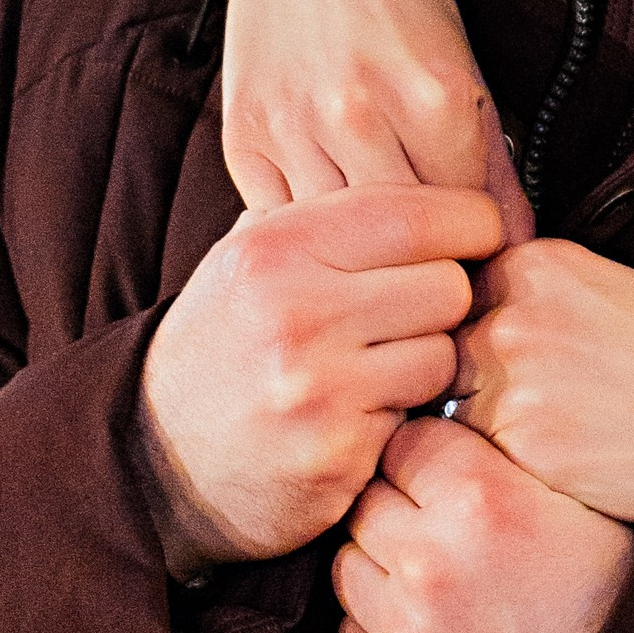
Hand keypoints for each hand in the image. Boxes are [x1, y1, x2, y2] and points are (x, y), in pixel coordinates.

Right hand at [140, 183, 502, 568]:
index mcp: (278, 245)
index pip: (420, 214)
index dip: (469, 224)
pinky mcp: (335, 452)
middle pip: (449, 285)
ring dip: (425, 365)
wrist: (158, 457)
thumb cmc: (227, 343)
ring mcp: (316, 387)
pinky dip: (400, 418)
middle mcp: (296, 310)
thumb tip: (439, 174)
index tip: (475, 237)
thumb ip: (332, 213)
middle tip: (412, 317)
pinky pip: (417, 418)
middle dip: (444, 302)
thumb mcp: (253, 257)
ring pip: (444, 356)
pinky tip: (358, 416)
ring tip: (378, 368)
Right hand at [222, 0, 530, 235]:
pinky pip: (284, 218)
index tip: (476, 247)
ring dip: (359, 249)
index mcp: (434, 94)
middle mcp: (361, 113)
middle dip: (423, 254)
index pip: (469, 217)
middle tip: (429, 256)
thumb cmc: (400, 2)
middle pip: (406, 237)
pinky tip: (325, 218)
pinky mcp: (244, 137)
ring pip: (340, 238)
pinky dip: (308, 228)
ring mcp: (295, 125)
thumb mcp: (464, 69)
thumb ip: (491, 162)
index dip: (477, 239)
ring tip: (376, 243)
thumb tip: (515, 249)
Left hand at [336, 415, 633, 632]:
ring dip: (379, 562)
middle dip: (397, 503)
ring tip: (430, 571)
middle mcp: (432, 559)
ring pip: (348, 563)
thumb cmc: (619, 603)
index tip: (444, 465)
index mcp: (483, 500)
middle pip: (368, 499)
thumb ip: (513, 462)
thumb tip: (465, 418)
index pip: (407, 440)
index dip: (428, 450)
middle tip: (437, 519)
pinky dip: (378, 623)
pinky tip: (425, 623)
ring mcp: (407, 629)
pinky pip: (352, 632)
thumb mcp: (586, 507)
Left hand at [454, 240, 633, 529]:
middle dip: (463, 389)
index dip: (467, 339)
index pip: (450, 300)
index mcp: (537, 263)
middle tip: (517, 418)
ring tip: (543, 447)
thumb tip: (472, 330)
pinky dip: (506, 473)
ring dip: (480, 435)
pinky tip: (559, 473)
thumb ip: (539, 301)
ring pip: (449, 412)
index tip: (496, 369)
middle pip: (439, 355)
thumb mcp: (615, 295)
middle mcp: (513, 311)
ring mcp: (512, 378)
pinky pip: (477, 463)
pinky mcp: (524, 443)